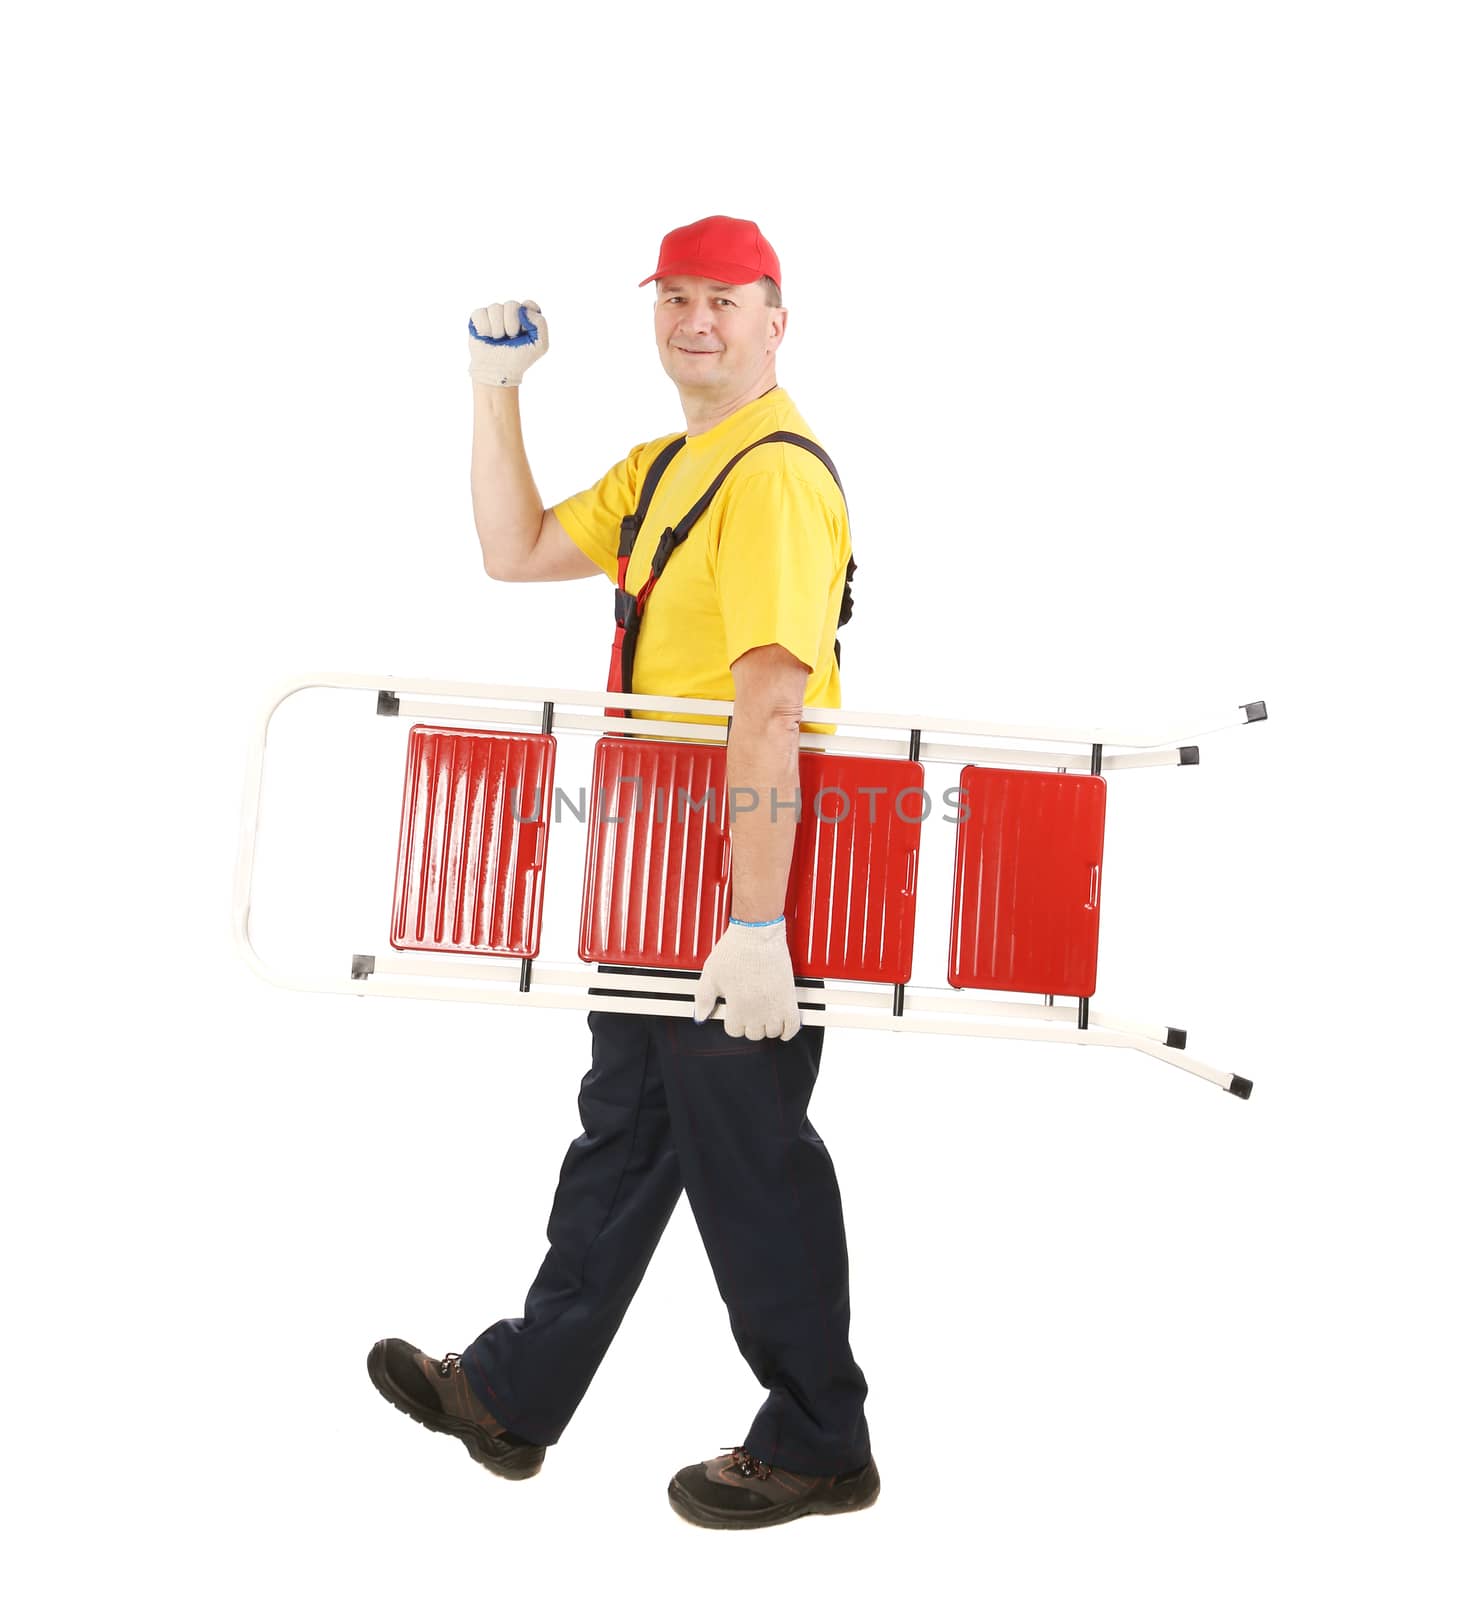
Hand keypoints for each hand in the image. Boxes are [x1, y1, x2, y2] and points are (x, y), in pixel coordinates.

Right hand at [467, 299, 548, 386]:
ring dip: (498, 329)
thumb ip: (540, 323)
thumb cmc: (519, 359)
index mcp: (525, 316)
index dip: (527, 318)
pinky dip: (485, 329)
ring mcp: (494, 313)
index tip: (525, 332)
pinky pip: (481, 313)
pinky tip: (487, 337)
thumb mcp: (540, 345)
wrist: (498, 372)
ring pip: (495, 308)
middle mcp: (510, 312)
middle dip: (512, 326)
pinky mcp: (478, 317)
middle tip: (510, 339)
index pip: (529, 304)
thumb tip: (522, 309)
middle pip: (512, 305)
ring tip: (498, 340)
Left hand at [693, 918, 800, 1041]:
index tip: (734, 1014)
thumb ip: (703, 998)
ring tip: (763, 1015)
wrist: (758, 933)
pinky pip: (792, 1025)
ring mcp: (775, 1005)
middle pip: (754, 1033)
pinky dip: (788, 1031)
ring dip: (767, 1027)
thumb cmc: (735, 949)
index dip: (733, 1022)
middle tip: (748, 1011)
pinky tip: (782, 1028)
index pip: (734, 1030)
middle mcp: (757, 1010)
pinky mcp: (788, 997)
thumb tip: (700, 1016)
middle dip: (749, 1024)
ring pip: (772, 1032)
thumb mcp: (711, 974)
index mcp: (737, 1006)